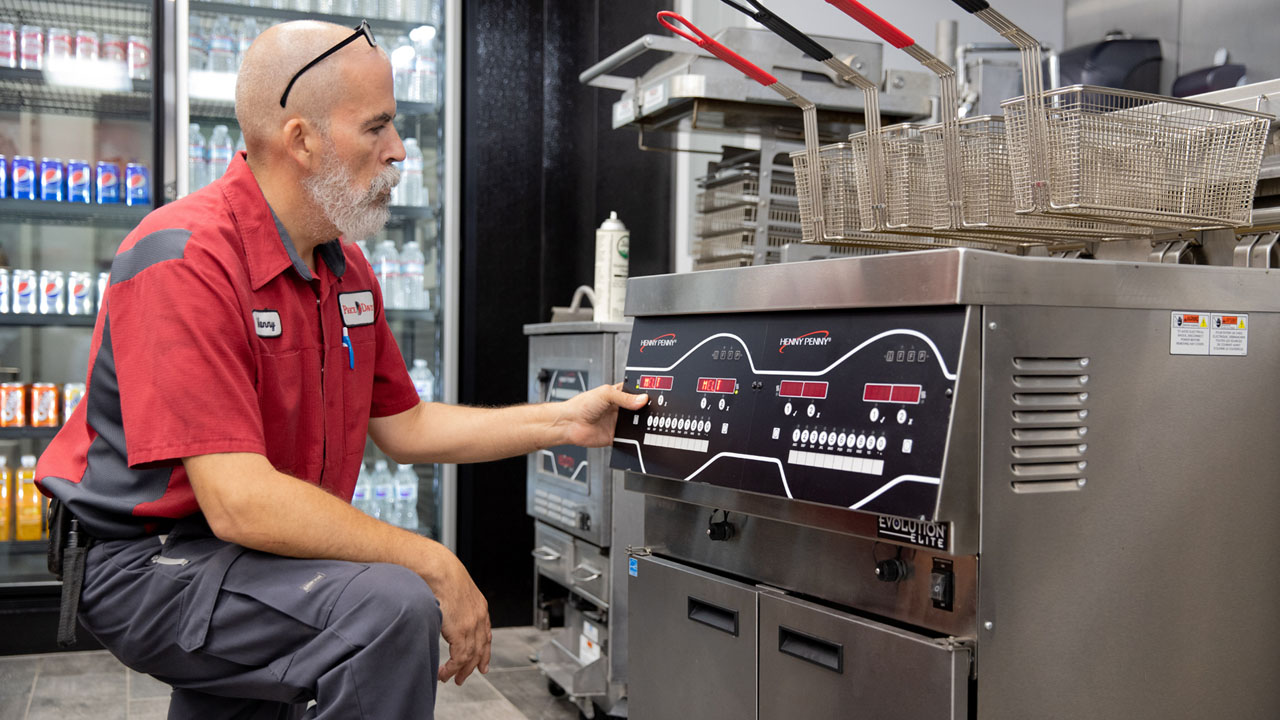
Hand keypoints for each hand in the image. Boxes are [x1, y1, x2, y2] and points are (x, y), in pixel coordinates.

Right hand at [434, 554, 491, 684]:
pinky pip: (459, 658)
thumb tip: (445, 611)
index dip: (484, 651)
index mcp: (479, 606)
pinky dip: (451, 669)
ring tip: (451, 679)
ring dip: (460, 671)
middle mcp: (479, 617)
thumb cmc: (440, 574)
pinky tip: (444, 673)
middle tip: (464, 677)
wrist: (438, 568)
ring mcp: (471, 625)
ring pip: (470, 657)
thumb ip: (454, 604)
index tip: (482, 664)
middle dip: (473, 666)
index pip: (486, 634)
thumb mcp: (454, 590)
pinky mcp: (460, 632)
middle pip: (480, 649)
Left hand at [553, 383, 648, 447]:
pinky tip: (637, 434)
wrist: (569, 424)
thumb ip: (625, 397)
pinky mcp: (617, 436)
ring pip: (637, 423)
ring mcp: (619, 423)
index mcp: (618, 394)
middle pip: (640, 408)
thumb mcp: (605, 394)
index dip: (645, 393)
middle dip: (646, 409)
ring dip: (641, 423)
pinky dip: (635, 438)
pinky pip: (630, 438)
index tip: (655, 395)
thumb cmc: (581, 405)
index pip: (637, 391)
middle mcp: (620, 408)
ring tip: (646, 421)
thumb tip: (642, 399)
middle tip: (652, 410)